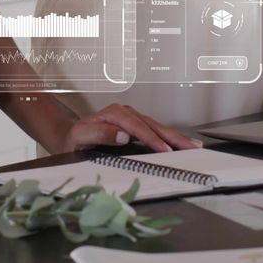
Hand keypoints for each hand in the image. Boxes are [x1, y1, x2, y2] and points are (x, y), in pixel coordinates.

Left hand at [60, 103, 202, 152]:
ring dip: (175, 137)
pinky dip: (168, 137)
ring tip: (192, 145)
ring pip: (157, 127)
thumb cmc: (75, 139)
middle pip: (153, 125)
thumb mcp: (81, 137)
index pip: (138, 127)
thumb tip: (122, 135)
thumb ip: (100, 134)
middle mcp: (125, 112)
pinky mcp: (136, 125)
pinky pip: (155, 131)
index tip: (165, 150)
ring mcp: (132, 118)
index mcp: (114, 113)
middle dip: (173, 137)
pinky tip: (179, 143)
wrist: (70, 137)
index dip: (153, 139)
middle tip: (190, 146)